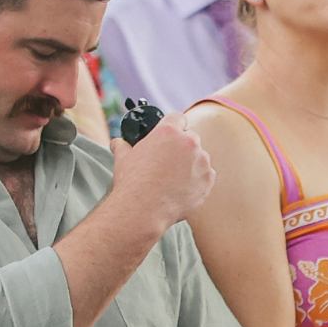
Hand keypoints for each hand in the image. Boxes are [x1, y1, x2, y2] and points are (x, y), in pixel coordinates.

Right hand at [109, 118, 213, 232]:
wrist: (143, 209)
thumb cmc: (132, 182)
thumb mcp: (123, 158)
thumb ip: (123, 145)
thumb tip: (119, 142)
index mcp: (169, 131)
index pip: (177, 118)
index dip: (173, 126)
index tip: (170, 135)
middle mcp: (189, 143)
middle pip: (190, 138)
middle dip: (182, 146)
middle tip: (168, 161)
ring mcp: (202, 161)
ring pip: (200, 157)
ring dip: (191, 164)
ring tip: (173, 179)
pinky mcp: (208, 179)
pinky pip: (206, 175)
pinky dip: (197, 180)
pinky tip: (181, 188)